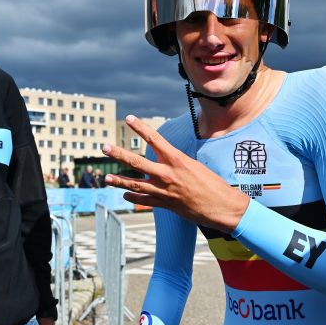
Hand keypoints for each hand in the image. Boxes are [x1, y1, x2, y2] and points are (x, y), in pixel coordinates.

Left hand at [101, 116, 249, 232]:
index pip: (154, 138)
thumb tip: (163, 161)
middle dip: (119, 154)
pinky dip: (133, 197)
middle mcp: (167, 174)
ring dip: (119, 181)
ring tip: (106, 178)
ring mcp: (164, 190)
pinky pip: (144, 201)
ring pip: (135, 184)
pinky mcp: (165, 204)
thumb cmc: (212, 183)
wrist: (221, 206)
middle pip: (136, 162)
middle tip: (104, 148)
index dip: (140, 127)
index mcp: (176, 160)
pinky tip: (124, 194)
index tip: (129, 118)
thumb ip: (175, 162)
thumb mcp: (194, 166)